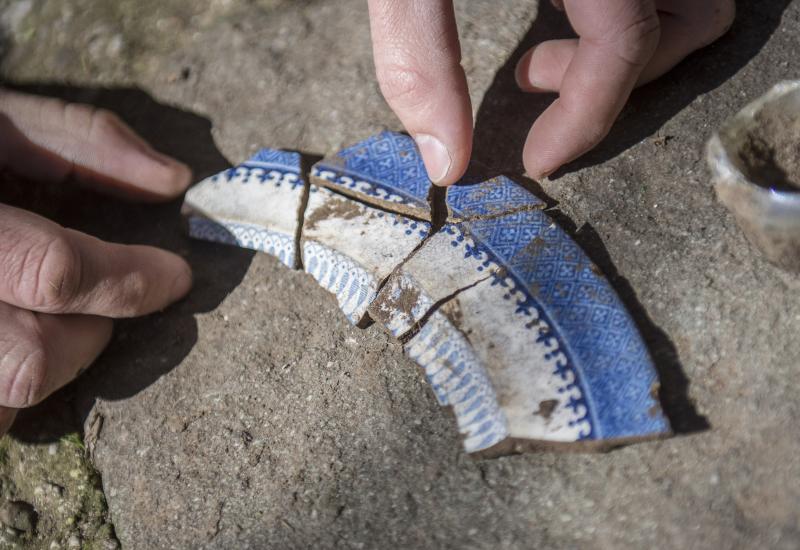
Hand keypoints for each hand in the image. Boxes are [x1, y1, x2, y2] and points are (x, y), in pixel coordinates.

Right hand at [0, 89, 193, 433]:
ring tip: (44, 322)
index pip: (53, 271)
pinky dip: (2, 391)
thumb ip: (79, 140)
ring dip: (40, 372)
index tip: (174, 277)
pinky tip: (5, 337)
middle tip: (101, 306)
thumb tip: (172, 180)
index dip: (130, 280)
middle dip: (88, 339)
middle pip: (26, 360)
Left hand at [367, 0, 734, 182]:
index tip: (538, 159)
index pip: (630, 38)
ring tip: (542, 54)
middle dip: (612, 76)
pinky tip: (558, 10)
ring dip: (630, 46)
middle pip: (689, 19)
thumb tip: (445, 160)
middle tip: (530, 80)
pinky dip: (626, 11)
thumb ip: (418, 54)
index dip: (590, 114)